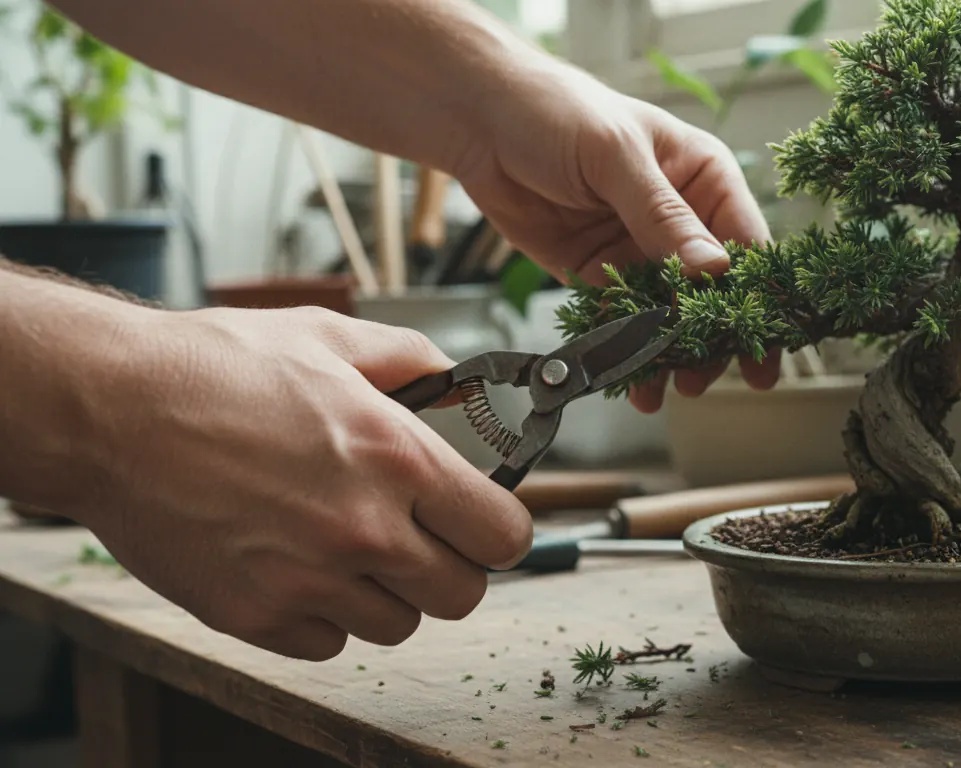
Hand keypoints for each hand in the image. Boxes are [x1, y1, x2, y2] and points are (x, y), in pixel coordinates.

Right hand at [77, 305, 531, 660]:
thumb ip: (411, 362)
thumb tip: (460, 383)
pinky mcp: (255, 617)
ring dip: (384, 593)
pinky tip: (294, 564)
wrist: (110, 409)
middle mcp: (365, 531)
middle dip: (448, 567)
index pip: (504, 536)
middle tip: (416, 536)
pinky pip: (327, 642)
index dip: (499, 530)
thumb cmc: (215, 368)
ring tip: (341, 543)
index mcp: (399, 460)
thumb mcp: (327, 338)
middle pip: (462, 595)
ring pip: (397, 625)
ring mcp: (309, 581)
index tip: (481, 521)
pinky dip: (321, 614)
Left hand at [450, 57, 781, 412]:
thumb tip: (714, 270)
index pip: (744, 242)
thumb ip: (662, 215)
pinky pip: (621, 321)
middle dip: (714, 336)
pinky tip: (631, 381)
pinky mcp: (600, 273)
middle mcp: (680, 219)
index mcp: (704, 178)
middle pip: (712, 291)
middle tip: (709, 375)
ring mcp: (640, 250)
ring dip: (672, 353)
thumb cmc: (557, 111)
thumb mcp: (616, 156)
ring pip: (669, 314)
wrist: (480, 121)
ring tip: (672, 387)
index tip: (762, 340)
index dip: (756, 294)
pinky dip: (626, 352)